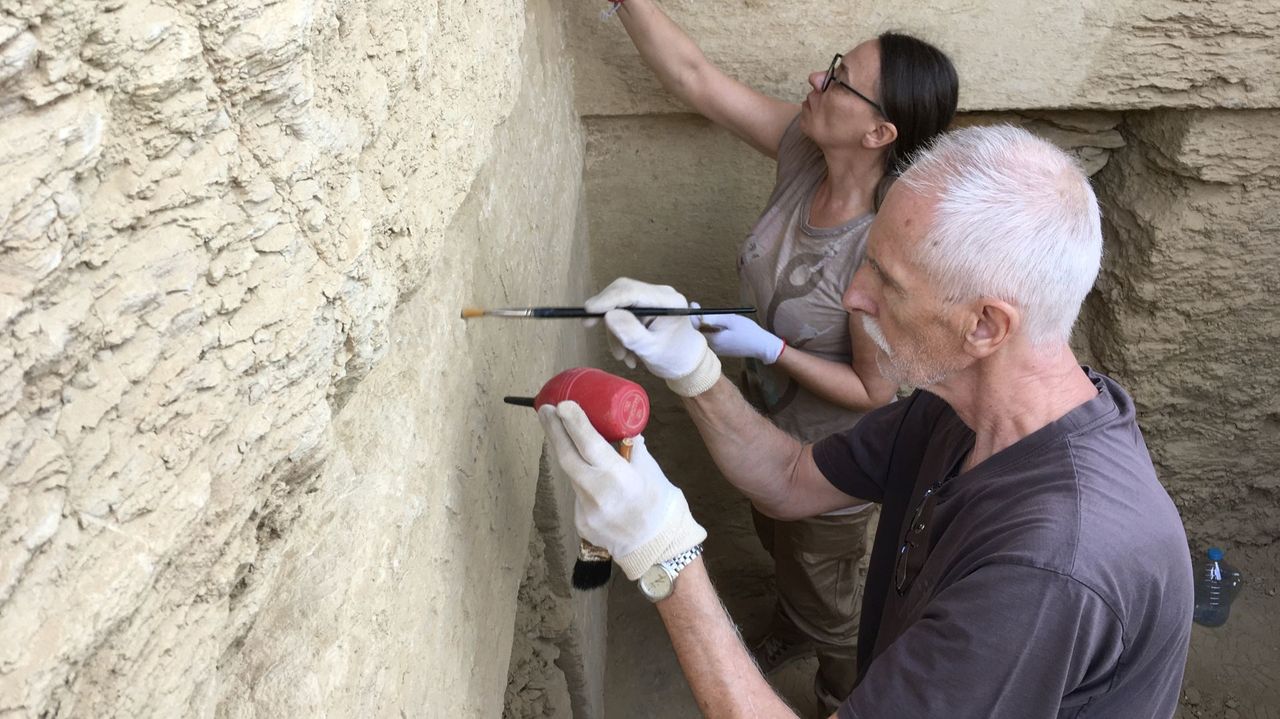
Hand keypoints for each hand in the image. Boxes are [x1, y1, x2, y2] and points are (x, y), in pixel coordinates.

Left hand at [539, 401, 706, 579]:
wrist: (656, 545)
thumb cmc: (657, 501)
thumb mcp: (650, 468)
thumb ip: (631, 447)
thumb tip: (617, 426)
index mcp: (620, 478)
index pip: (590, 445)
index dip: (574, 423)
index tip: (561, 405)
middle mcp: (599, 494)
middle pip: (567, 457)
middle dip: (554, 431)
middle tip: (545, 409)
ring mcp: (586, 511)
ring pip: (572, 475)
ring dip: (568, 454)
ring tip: (565, 435)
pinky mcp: (581, 522)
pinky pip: (578, 494)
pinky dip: (582, 481)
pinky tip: (592, 479)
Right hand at [584, 278, 721, 396]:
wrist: (685, 363)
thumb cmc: (673, 357)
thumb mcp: (651, 350)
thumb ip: (631, 333)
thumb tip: (608, 316)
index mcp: (668, 301)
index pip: (632, 292)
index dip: (607, 299)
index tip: (587, 311)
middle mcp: (660, 293)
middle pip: (622, 292)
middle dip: (607, 314)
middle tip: (588, 326)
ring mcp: (652, 298)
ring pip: (620, 304)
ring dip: (615, 331)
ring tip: (623, 356)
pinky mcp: (646, 306)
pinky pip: (623, 312)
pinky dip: (620, 332)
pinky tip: (628, 352)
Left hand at [699, 313, 784, 363]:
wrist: (761, 346)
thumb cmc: (748, 331)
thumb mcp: (732, 320)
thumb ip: (714, 318)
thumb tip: (699, 315)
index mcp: (714, 340)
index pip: (695, 327)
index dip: (692, 315)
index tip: (693, 304)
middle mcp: (712, 347)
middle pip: (698, 332)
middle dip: (697, 319)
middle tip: (698, 307)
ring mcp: (717, 350)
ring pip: (705, 335)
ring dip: (704, 325)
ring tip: (710, 315)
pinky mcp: (721, 351)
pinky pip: (711, 339)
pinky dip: (711, 331)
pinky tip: (718, 325)